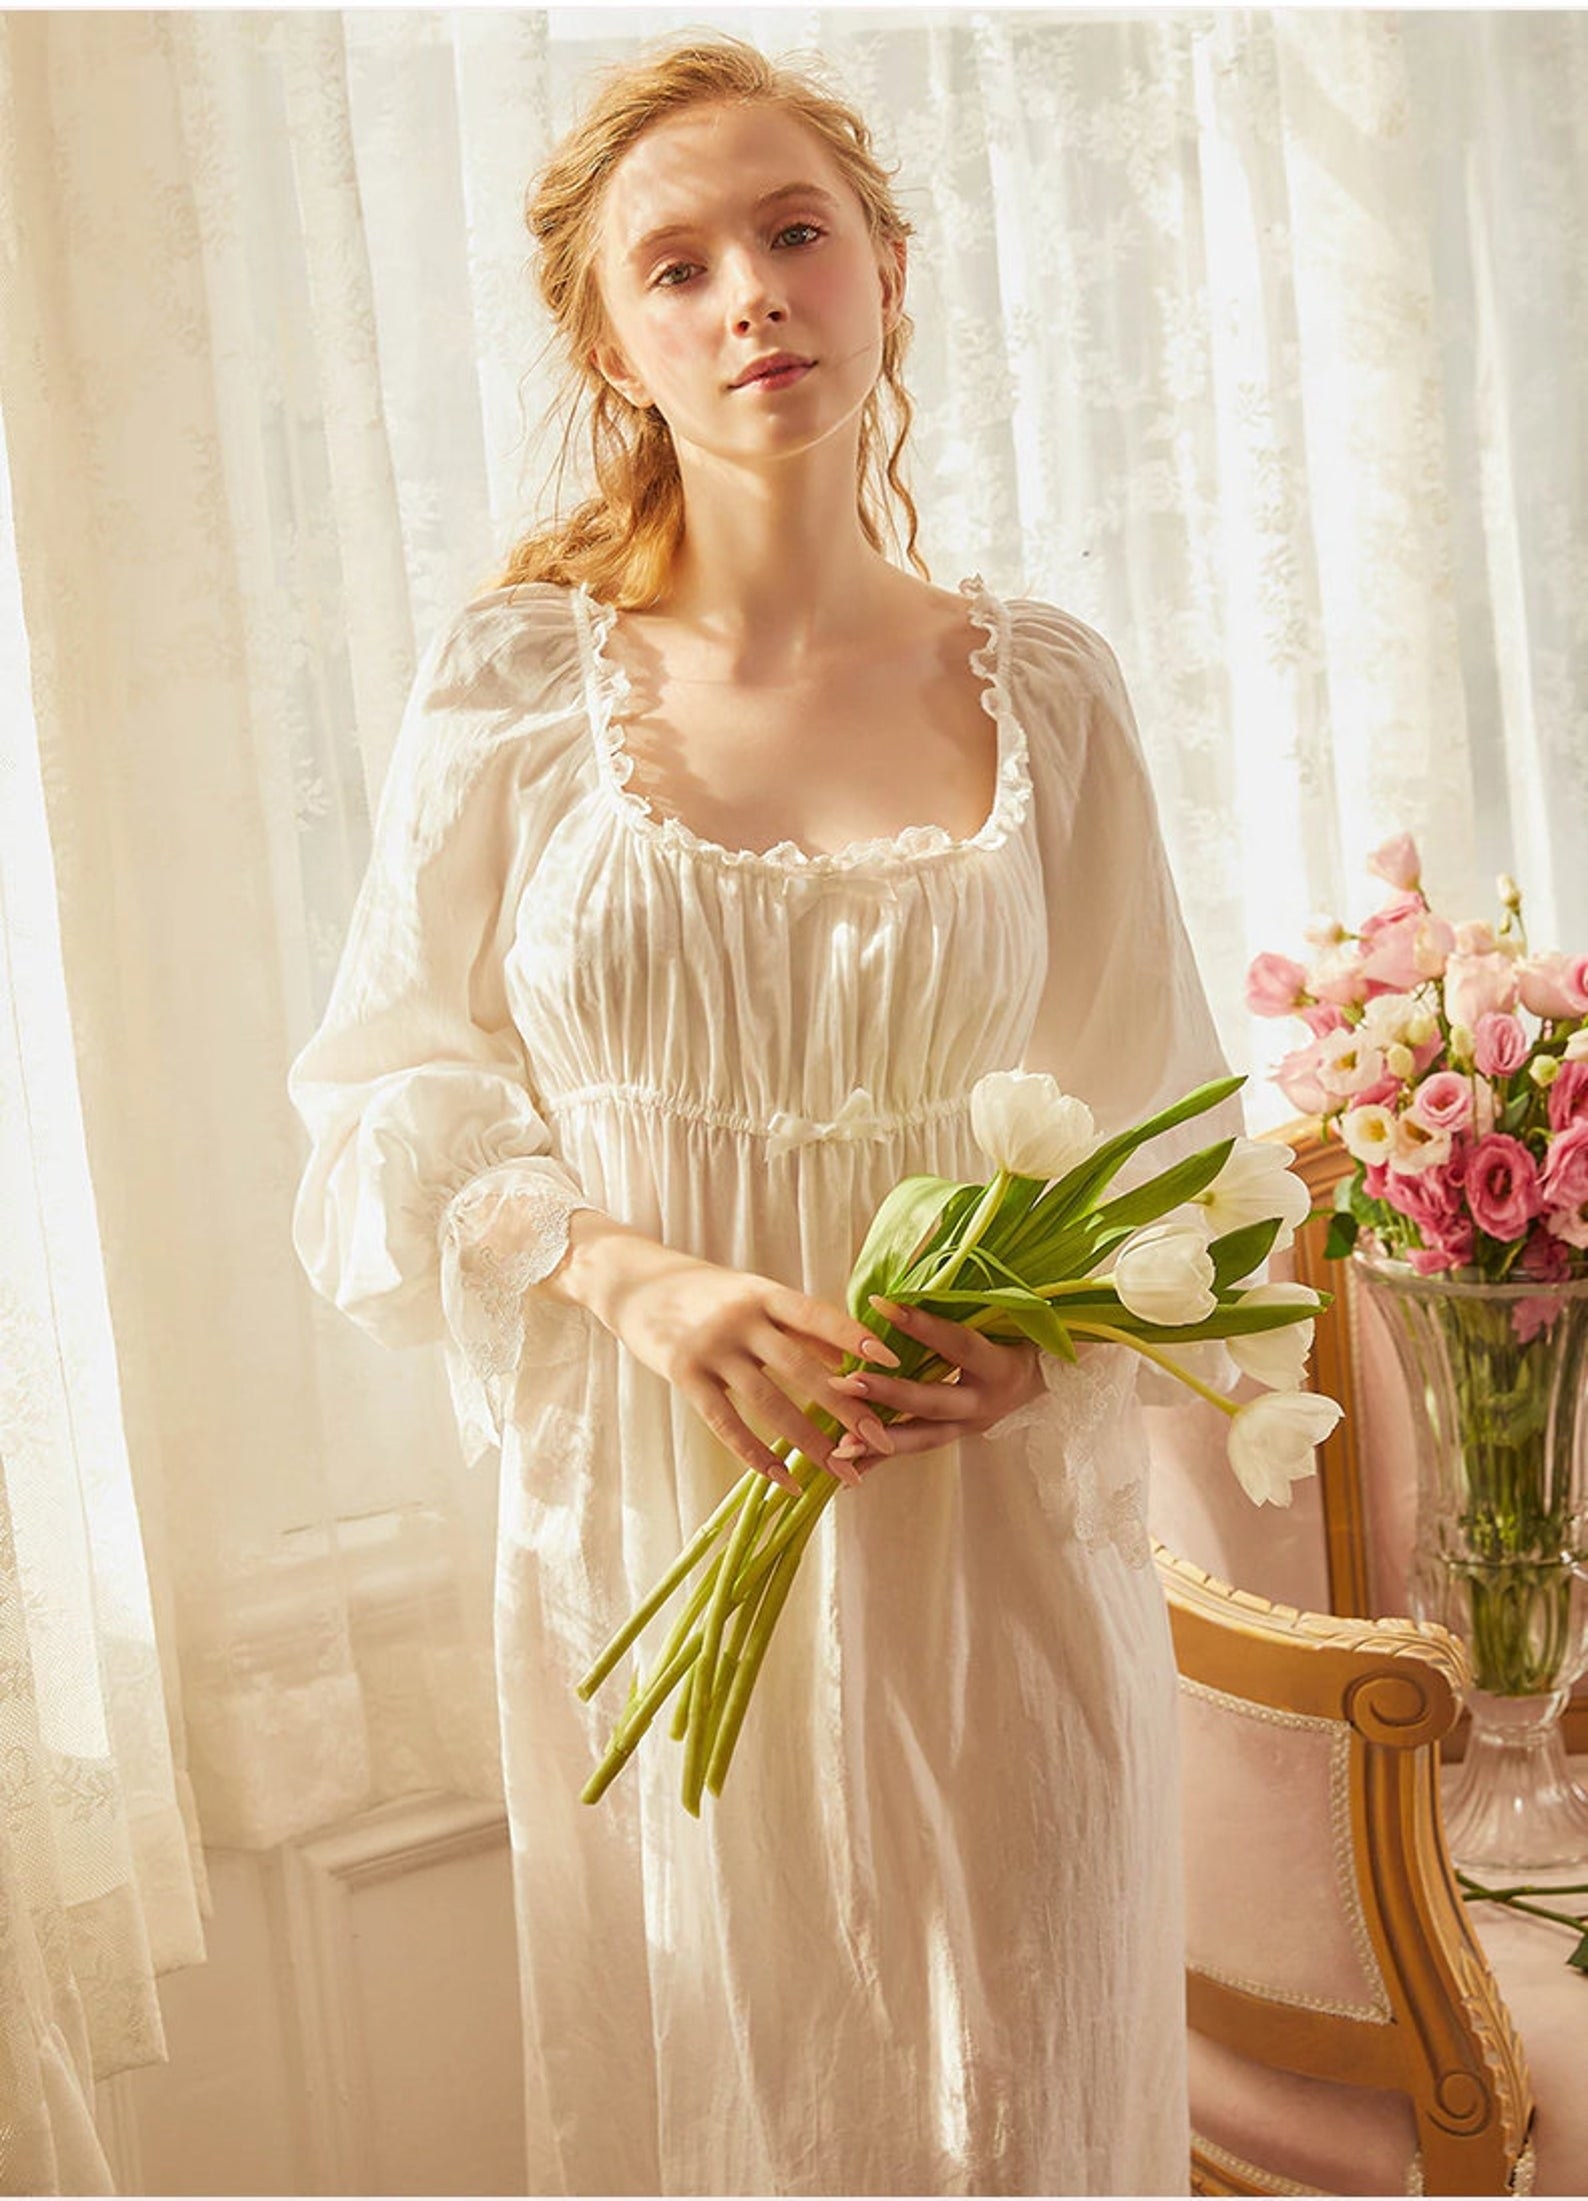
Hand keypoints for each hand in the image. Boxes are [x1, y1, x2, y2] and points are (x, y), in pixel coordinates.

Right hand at [586, 1240, 904, 1493]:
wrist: (632, 1281)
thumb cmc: (705, 1292)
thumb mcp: (752, 1295)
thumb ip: (797, 1324)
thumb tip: (852, 1356)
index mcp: (763, 1292)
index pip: (817, 1315)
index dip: (853, 1338)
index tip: (892, 1363)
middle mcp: (740, 1318)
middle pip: (801, 1368)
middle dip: (844, 1407)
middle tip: (880, 1439)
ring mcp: (710, 1348)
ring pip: (769, 1403)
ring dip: (808, 1442)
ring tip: (840, 1471)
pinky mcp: (684, 1375)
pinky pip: (726, 1423)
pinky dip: (757, 1455)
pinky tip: (784, 1480)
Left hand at [825, 1295, 1046, 1470]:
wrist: (1046, 1376)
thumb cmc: (1021, 1334)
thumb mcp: (1008, 1317)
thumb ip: (970, 1303)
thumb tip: (922, 1272)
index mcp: (1001, 1368)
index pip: (957, 1344)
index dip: (921, 1325)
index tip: (880, 1305)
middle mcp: (985, 1404)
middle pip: (931, 1402)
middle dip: (887, 1394)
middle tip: (844, 1383)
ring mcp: (968, 1427)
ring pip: (920, 1439)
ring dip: (877, 1439)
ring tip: (839, 1443)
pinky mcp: (953, 1437)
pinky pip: (912, 1451)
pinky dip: (877, 1458)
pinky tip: (845, 1461)